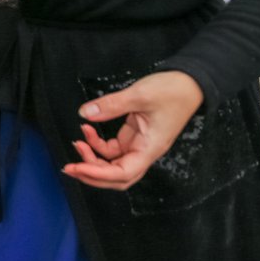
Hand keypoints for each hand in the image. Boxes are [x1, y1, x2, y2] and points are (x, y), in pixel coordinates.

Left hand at [62, 70, 204, 190]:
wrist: (189, 84)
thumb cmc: (173, 91)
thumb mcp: (139, 95)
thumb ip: (111, 105)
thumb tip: (86, 113)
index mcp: (150, 148)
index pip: (123, 173)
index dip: (98, 174)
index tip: (77, 168)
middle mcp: (145, 151)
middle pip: (117, 176)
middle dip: (92, 174)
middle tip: (69, 166)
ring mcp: (140, 144)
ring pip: (114, 164)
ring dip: (94, 159)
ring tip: (78, 143)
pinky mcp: (135, 135)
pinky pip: (114, 148)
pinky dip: (99, 144)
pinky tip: (88, 131)